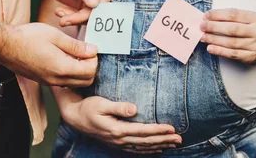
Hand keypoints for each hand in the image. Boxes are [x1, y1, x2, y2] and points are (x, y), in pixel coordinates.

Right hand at [3, 23, 97, 86]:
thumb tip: (93, 50)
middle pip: (86, 81)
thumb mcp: (55, 36)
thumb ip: (76, 46)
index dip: (94, 59)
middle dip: (90, 67)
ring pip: (76, 83)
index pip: (90, 71)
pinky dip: (70, 74)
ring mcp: (49, 82)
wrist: (4, 45)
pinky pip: (64, 82)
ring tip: (74, 54)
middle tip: (84, 52)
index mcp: (62, 68)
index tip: (88, 47)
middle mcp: (57, 80)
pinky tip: (63, 59)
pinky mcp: (43, 81)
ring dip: (81, 71)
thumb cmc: (28, 37)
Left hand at [37, 0, 111, 25]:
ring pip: (89, 16)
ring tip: (61, 16)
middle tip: (66, 20)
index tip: (82, 17)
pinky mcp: (83, 5)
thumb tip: (95, 3)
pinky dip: (69, 17)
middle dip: (82, 18)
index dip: (96, 11)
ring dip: (74, 19)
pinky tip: (60, 12)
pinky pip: (80, 17)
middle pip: (98, 10)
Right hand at [60, 95, 182, 153]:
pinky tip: (158, 149)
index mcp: (117, 129)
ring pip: (143, 147)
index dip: (158, 130)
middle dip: (164, 140)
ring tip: (174, 144)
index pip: (143, 131)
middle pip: (146, 141)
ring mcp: (118, 143)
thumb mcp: (101, 104)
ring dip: (160, 146)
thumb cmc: (88, 107)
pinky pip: (136, 150)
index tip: (172, 128)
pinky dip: (149, 150)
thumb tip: (134, 109)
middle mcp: (119, 139)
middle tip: (179, 139)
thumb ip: (118, 107)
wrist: (75, 118)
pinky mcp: (117, 144)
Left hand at [200, 8, 255, 63]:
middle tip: (202, 26)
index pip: (234, 14)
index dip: (218, 14)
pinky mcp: (250, 57)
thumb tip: (207, 18)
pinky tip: (210, 48)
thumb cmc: (250, 29)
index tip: (205, 16)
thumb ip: (229, 17)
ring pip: (231, 42)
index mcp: (255, 18)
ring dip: (214, 39)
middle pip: (232, 29)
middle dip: (214, 27)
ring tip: (203, 37)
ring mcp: (255, 45)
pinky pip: (232, 54)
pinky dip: (219, 51)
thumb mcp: (245, 19)